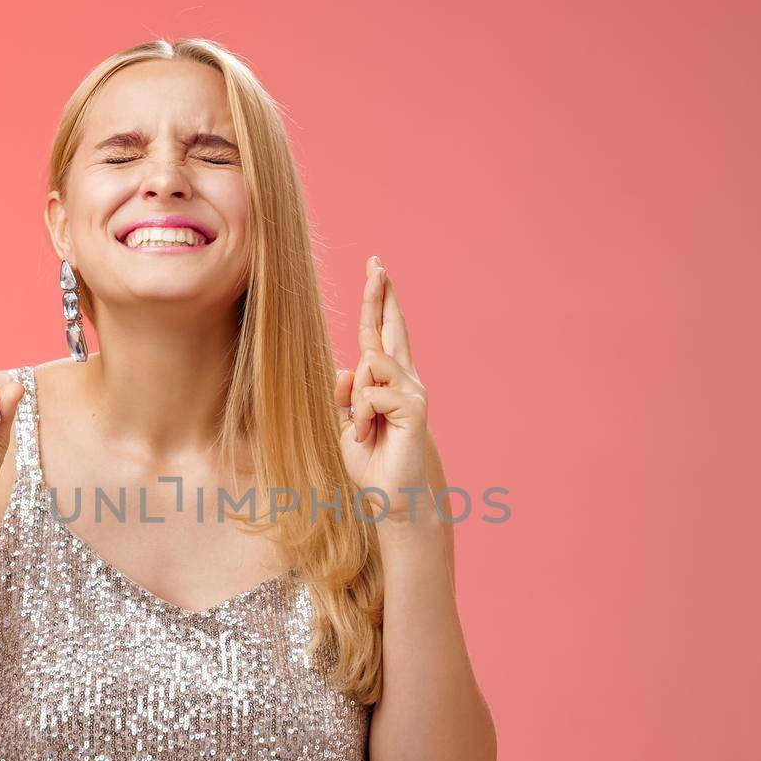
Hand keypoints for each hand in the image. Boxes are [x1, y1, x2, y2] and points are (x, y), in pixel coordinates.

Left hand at [333, 255, 429, 523]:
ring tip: (367, 428)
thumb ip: (346, 396)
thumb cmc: (372, 464)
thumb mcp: (347, 426)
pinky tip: (374, 432)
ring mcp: (412, 391)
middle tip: (376, 262)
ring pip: (370, 364)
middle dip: (381, 295)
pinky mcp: (415, 407)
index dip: (378, 302)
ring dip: (358, 401)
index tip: (376, 269)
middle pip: (390, 328)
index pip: (380, 335)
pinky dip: (364, 416)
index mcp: (387, 383)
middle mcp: (404, 380)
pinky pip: (373, 394)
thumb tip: (349, 368)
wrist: (394, 499)